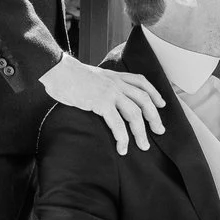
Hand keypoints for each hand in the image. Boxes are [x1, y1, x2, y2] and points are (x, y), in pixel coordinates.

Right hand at [39, 54, 165, 152]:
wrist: (57, 71)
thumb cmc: (69, 76)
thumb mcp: (93, 76)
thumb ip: (103, 84)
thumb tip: (105, 97)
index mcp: (115, 76)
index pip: (141, 82)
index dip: (154, 93)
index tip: (161, 104)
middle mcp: (117, 83)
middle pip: (144, 100)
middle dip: (154, 117)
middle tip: (159, 131)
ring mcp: (110, 92)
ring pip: (134, 114)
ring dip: (141, 132)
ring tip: (143, 146)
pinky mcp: (101, 103)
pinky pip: (117, 123)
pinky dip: (122, 137)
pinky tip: (123, 147)